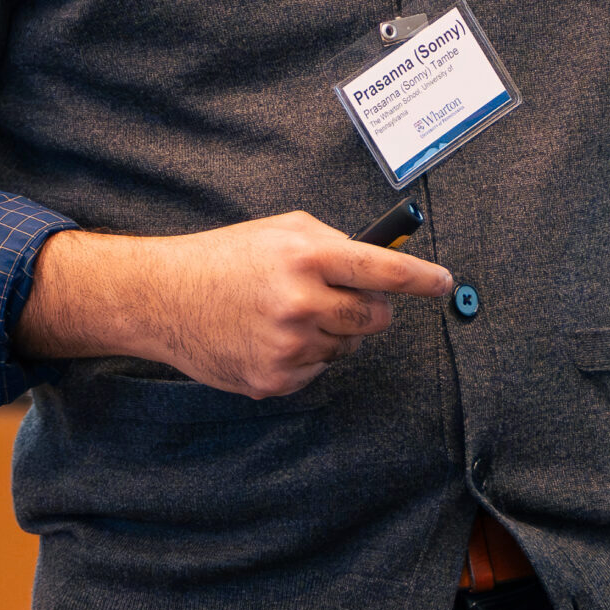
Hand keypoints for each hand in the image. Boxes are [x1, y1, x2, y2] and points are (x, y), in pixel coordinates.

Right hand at [15, 210, 453, 398]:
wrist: (166, 297)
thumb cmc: (229, 257)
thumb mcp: (285, 230)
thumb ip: (337, 245)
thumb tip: (386, 268)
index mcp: (308, 256)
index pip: (384, 270)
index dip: (421, 279)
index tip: (444, 283)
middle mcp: (302, 301)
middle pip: (374, 318)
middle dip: (369, 309)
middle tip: (342, 298)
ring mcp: (288, 345)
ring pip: (347, 346)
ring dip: (332, 332)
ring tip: (288, 313)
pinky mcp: (274, 379)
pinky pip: (318, 370)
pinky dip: (306, 356)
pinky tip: (271, 337)